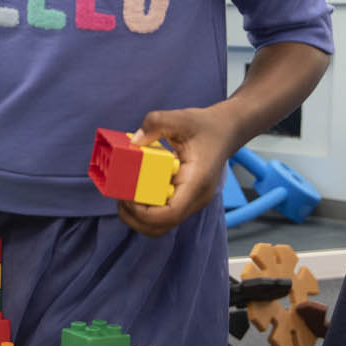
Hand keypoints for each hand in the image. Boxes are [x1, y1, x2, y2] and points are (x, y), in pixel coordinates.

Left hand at [118, 106, 240, 237]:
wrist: (225, 131)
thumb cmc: (206, 126)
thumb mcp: (181, 117)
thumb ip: (156, 123)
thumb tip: (133, 141)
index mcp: (196, 183)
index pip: (170, 214)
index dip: (143, 213)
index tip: (127, 196)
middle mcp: (194, 198)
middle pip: (161, 227)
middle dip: (135, 218)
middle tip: (120, 197)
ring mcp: (189, 201)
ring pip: (160, 225)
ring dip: (137, 216)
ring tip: (124, 195)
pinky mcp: (183, 198)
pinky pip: (161, 213)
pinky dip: (144, 208)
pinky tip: (134, 189)